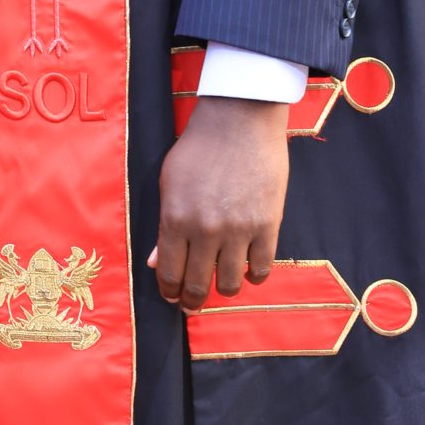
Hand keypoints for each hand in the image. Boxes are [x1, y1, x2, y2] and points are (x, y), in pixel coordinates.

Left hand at [152, 96, 288, 310]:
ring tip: (222, 285)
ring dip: (225, 289)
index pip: (169, 272)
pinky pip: (262, 269)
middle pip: (198, 284)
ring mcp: (239, 230)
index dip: (169, 291)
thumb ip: (164, 226)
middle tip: (192, 304)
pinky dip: (254, 277)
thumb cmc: (199, 147)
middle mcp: (205, 230)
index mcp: (176, 218)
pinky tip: (248, 272)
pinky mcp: (268, 225)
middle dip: (192, 300)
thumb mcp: (169, 182)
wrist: (240, 121)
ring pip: (231, 283)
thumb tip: (156, 264)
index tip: (172, 297)